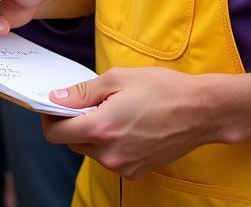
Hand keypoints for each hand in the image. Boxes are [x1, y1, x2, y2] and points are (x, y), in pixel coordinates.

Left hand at [41, 67, 218, 179]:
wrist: (200, 112)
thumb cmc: (162, 89)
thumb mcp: (118, 78)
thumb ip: (83, 92)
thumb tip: (56, 98)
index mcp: (101, 128)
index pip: (56, 133)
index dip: (50, 116)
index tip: (55, 104)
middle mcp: (109, 154)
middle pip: (72, 142)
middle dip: (73, 122)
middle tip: (90, 101)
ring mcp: (123, 166)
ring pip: (91, 150)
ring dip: (92, 133)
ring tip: (114, 110)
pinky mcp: (136, 172)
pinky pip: (110, 158)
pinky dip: (110, 143)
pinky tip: (128, 124)